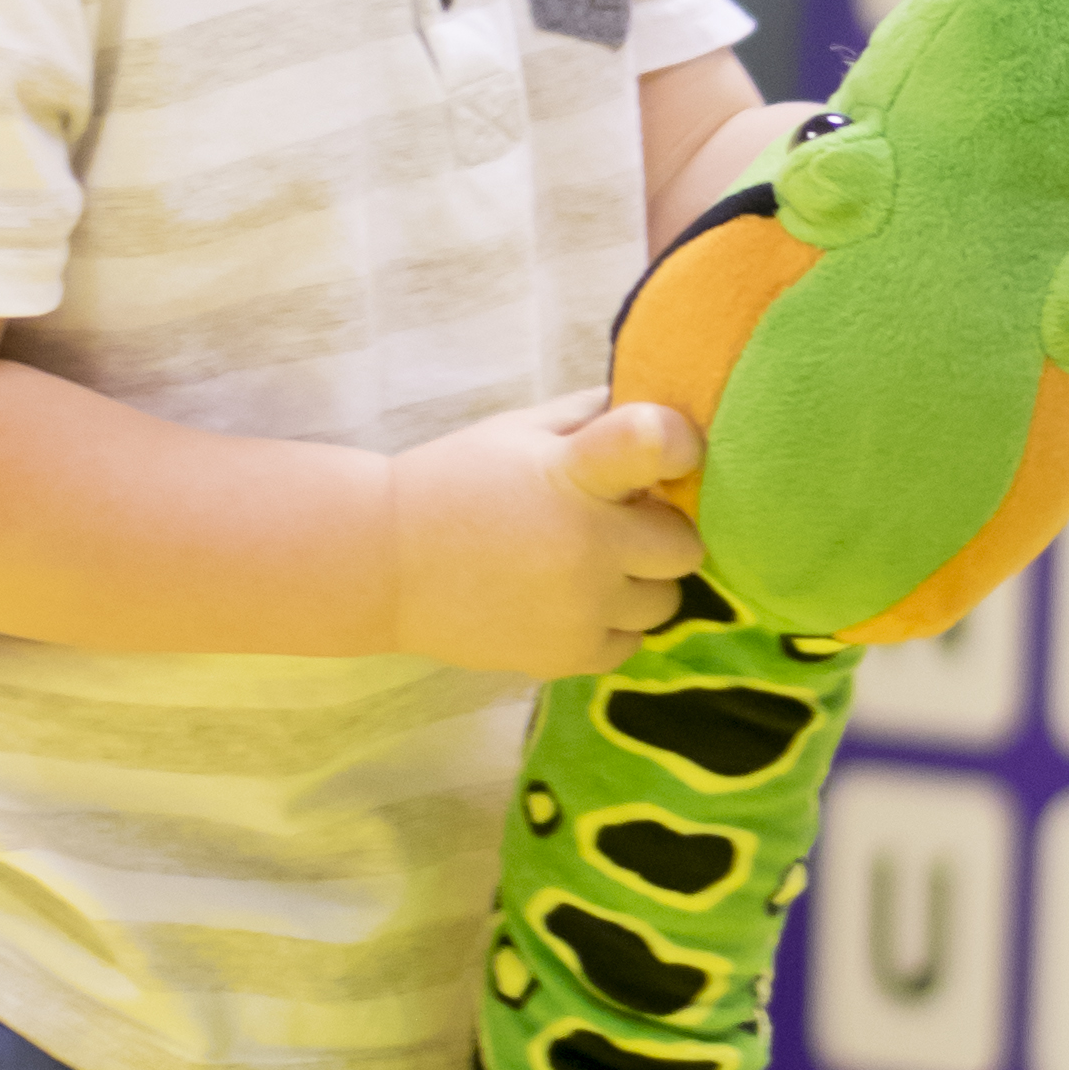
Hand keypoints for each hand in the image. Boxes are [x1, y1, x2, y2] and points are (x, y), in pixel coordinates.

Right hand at [392, 397, 704, 677]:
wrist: (384, 562)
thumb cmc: (460, 481)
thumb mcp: (523, 429)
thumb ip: (596, 416)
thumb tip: (667, 413)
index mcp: (574, 473)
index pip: (654, 443)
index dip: (679, 445)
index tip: (675, 452)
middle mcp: (588, 545)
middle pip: (684, 545)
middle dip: (658, 531)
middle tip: (617, 523)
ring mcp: (581, 608)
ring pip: (665, 601)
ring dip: (638, 581)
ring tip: (589, 565)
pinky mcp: (567, 656)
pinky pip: (630, 643)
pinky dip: (610, 624)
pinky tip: (569, 600)